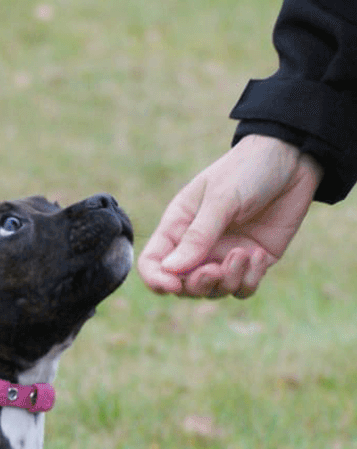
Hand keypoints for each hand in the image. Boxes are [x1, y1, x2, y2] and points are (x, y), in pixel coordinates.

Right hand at [138, 134, 321, 297]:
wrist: (294, 158)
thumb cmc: (248, 169)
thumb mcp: (221, 199)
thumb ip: (197, 236)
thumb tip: (170, 270)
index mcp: (178, 227)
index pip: (153, 263)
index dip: (157, 280)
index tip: (173, 284)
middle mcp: (198, 247)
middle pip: (183, 285)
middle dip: (198, 285)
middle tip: (215, 270)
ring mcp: (225, 255)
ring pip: (214, 291)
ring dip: (227, 281)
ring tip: (243, 254)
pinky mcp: (253, 261)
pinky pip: (244, 288)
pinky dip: (250, 280)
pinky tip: (260, 254)